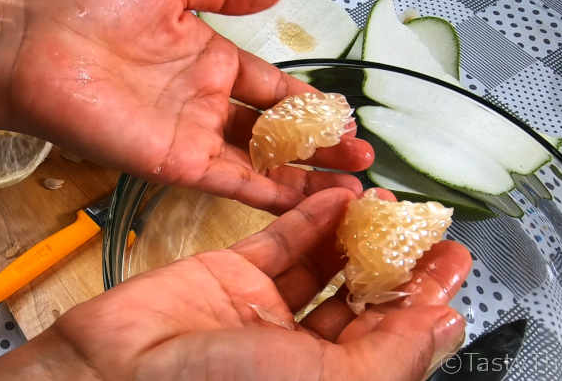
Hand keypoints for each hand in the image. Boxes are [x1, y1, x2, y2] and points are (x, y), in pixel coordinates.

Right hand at [0, 188, 471, 379]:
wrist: (109, 373)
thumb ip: (391, 354)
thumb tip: (445, 324)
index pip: (393, 341)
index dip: (426, 302)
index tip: (453, 263)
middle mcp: (298, 354)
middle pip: (364, 303)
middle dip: (396, 264)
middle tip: (425, 228)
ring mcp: (263, 313)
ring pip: (325, 266)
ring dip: (356, 236)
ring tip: (386, 207)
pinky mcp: (230, 276)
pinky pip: (280, 242)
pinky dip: (309, 219)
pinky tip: (336, 198)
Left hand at [3, 0, 371, 212]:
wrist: (28, 40)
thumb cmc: (84, 0)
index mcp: (207, 58)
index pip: (270, 87)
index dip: (308, 103)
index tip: (344, 115)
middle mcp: (204, 101)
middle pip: (275, 131)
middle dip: (319, 146)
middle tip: (360, 158)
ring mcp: (192, 135)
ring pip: (262, 163)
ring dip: (305, 176)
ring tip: (350, 188)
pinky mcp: (175, 163)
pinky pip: (231, 182)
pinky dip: (270, 193)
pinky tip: (307, 202)